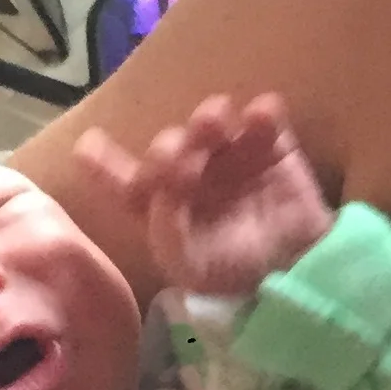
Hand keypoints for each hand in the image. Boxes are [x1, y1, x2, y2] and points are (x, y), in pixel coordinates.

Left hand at [74, 91, 332, 298]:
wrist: (302, 272)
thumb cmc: (241, 276)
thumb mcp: (194, 268)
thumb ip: (169, 232)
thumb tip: (162, 192)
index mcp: (166, 209)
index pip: (129, 185)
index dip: (105, 166)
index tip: (88, 146)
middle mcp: (193, 177)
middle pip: (170, 148)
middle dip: (170, 145)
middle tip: (184, 153)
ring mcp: (233, 158)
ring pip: (211, 125)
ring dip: (208, 118)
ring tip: (216, 120)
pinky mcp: (272, 148)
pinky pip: (265, 121)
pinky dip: (264, 113)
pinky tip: (264, 114)